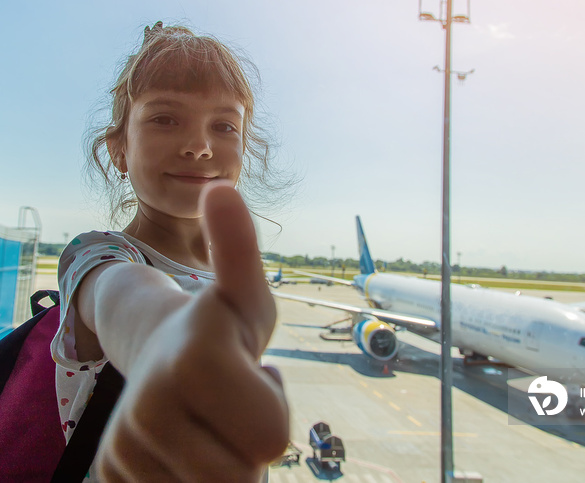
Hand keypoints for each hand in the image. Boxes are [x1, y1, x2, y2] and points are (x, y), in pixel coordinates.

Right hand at [96, 182, 288, 481]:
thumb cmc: (218, 324)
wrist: (156, 352)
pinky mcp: (114, 475)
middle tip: (230, 402)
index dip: (272, 407)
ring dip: (223, 459)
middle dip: (248, 441)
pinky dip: (193, 474)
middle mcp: (152, 408)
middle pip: (243, 476)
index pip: (272, 437)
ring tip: (209, 419)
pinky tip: (185, 441)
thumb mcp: (244, 292)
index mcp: (195, 361)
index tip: (252, 374)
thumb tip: (222, 188)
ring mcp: (127, 448)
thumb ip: (239, 247)